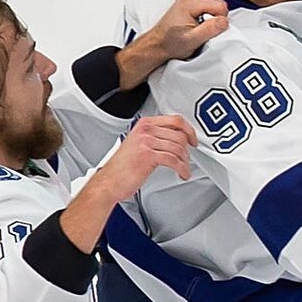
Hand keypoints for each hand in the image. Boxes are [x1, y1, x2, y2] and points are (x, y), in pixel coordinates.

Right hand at [62, 114, 197, 248]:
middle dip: (188, 150)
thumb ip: (157, 137)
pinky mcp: (147, 155)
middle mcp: (145, 130)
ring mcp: (146, 142)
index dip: (189, 130)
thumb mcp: (139, 144)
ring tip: (183, 169)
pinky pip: (174, 160)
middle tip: (187, 160)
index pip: (175, 120)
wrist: (109, 182)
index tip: (193, 140)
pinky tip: (182, 174)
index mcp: (144, 124)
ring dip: (186, 162)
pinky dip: (182, 169)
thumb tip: (180, 139)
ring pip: (179, 148)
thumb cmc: (123, 167)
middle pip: (180, 134)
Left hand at [116, 0, 228, 88]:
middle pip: (220, 3)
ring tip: (198, 26)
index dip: (219, 21)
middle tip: (202, 29)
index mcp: (190, 2)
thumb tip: (224, 21)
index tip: (207, 29)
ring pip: (216, 3)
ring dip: (212, 16)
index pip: (221, 6)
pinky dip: (208, 14)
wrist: (159, 42)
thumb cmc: (172, 42)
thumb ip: (210, 29)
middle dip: (216, 18)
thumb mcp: (193, 40)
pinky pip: (210, 4)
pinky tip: (198, 22)